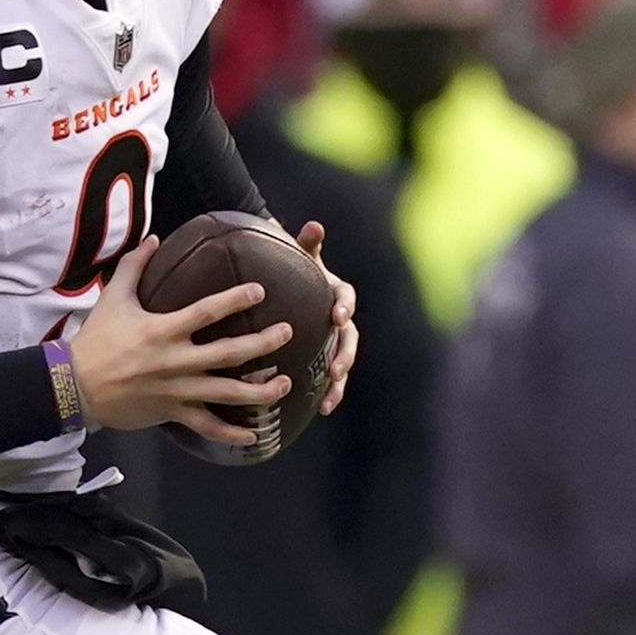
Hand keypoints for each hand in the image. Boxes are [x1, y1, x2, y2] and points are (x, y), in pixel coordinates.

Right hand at [60, 229, 293, 446]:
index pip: (208, 311)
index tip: (260, 292)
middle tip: (287, 333)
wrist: (72, 386)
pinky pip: (207, 427)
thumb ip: (134, 266)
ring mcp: (176, 390)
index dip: (237, 299)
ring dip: (260, 391)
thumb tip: (154, 239)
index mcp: (163, 330)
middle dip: (264, 343)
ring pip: (227, 393)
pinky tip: (254, 437)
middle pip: (230, 353)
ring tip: (285, 384)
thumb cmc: (94, 341)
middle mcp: (175, 361)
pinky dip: (231, 434)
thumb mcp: (112, 298)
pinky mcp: (171, 412)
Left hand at [295, 217, 360, 416]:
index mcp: (335, 291)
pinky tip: (322, 410)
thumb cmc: (292, 270)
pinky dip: (330, 392)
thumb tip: (314, 225)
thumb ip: (306, 245)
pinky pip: (330, 378)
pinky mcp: (325, 357)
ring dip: (339, 381)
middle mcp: (340, 317)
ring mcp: (334, 339)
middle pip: (349, 337)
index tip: (338, 315)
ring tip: (329, 399)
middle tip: (335, 369)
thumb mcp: (298, 258)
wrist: (287, 288)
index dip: (344, 305)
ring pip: (342, 362)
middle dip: (344, 354)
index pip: (345, 296)